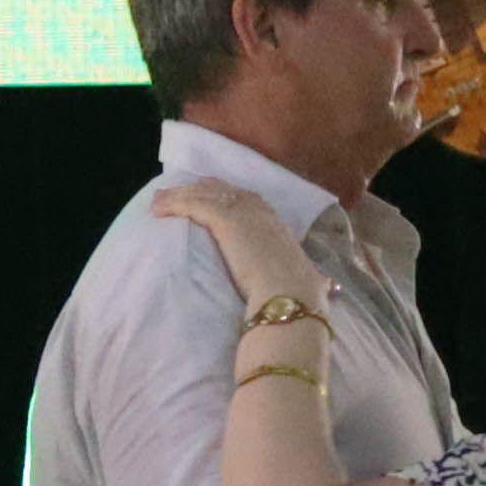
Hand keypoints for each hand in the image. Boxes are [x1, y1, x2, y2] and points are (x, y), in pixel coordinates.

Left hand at [145, 178, 328, 317]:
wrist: (290, 295)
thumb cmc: (299, 293)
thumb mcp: (305, 276)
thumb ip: (308, 275)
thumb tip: (327, 285)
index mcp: (275, 220)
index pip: (244, 198)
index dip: (222, 197)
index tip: (206, 198)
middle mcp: (259, 209)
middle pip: (219, 190)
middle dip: (196, 190)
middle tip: (174, 194)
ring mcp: (242, 211)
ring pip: (202, 195)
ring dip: (177, 196)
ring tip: (158, 202)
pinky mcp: (224, 220)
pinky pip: (192, 205)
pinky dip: (173, 204)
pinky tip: (158, 209)